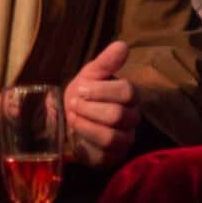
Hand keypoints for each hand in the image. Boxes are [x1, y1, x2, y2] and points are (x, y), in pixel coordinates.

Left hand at [64, 40, 140, 166]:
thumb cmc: (83, 95)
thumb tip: (122, 45)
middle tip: (74, 104)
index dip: (101, 90)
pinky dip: (85, 141)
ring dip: (86, 125)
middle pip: (118, 115)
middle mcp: (132, 119)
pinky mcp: (113, 158)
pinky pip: (102, 154)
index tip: (81, 88)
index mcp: (129, 96)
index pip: (128, 92)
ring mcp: (124, 140)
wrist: (69, 121)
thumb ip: (106, 62)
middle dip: (90, 109)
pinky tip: (75, 132)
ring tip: (73, 118)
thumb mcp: (90, 75)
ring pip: (111, 137)